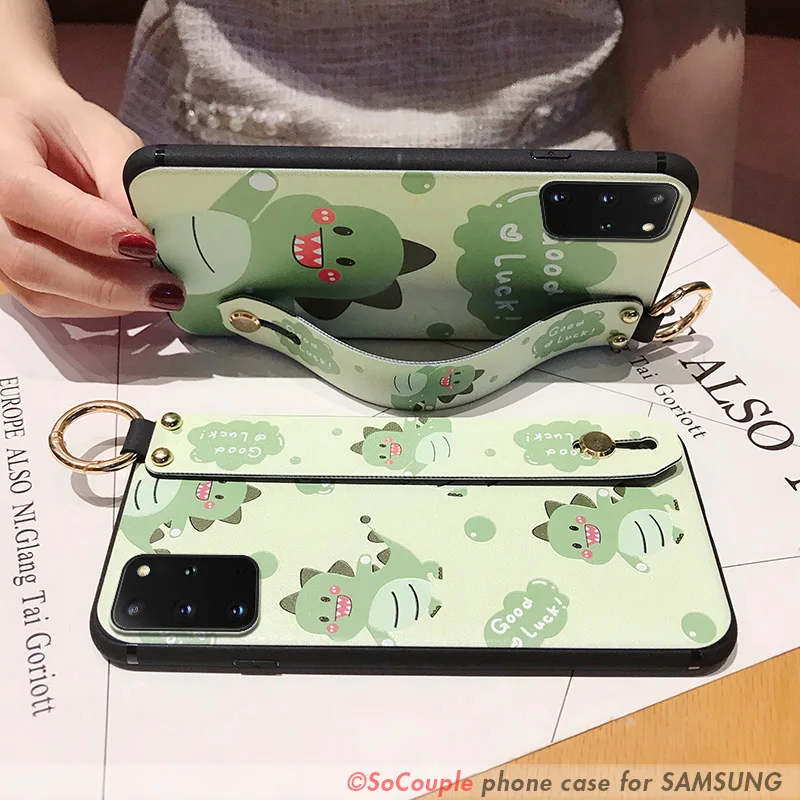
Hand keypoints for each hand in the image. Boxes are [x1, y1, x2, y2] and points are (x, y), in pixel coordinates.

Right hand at [0, 89, 184, 317]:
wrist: (41, 142)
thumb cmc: (70, 134)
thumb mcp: (104, 139)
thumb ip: (123, 182)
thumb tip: (150, 236)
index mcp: (0, 153)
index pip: (27, 195)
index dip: (87, 226)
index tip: (145, 243)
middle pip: (30, 260)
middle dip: (107, 282)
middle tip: (165, 285)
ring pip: (41, 291)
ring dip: (108, 300)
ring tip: (160, 293)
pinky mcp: (14, 278)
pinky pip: (52, 304)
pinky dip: (100, 306)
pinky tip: (136, 294)